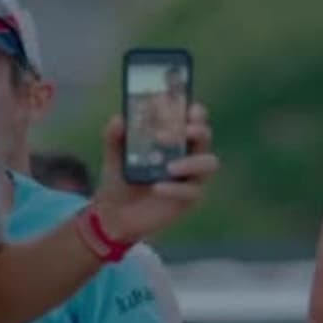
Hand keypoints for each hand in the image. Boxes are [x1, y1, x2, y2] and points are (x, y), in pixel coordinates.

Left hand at [93, 102, 219, 242]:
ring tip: (169, 167)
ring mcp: (190, 176)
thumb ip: (113, 137)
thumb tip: (119, 120)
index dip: (196, 112)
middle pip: (205, 137)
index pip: (193, 119)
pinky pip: (192, 191)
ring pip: (209, 163)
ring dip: (191, 162)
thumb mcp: (113, 156)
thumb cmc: (119, 179)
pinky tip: (157, 187)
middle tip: (183, 131)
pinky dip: (175, 188)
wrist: (114, 213)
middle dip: (197, 131)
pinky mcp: (188, 198)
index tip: (189, 109)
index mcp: (173, 138)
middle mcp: (187, 153)